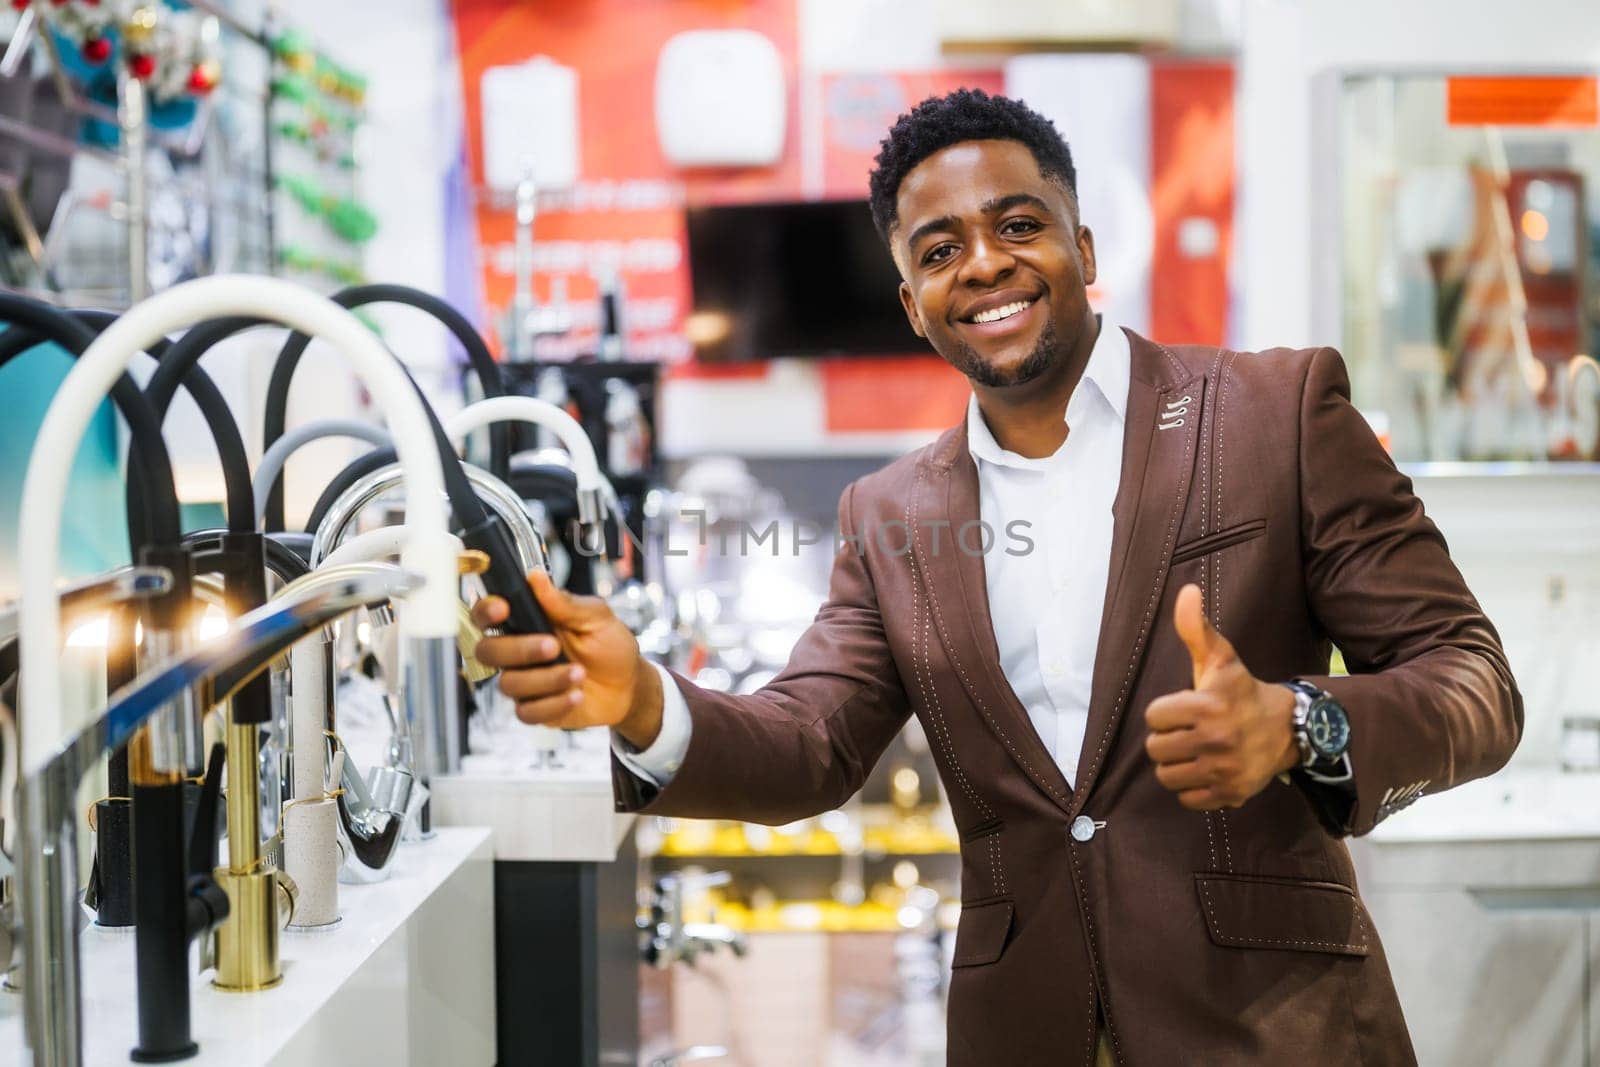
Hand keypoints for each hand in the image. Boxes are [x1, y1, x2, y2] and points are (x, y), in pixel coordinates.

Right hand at [471, 570, 663, 747]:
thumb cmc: (610, 646)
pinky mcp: (534, 708)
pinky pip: (527, 712)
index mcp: (527, 622)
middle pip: (487, 651)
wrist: (628, 686)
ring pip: (509, 684)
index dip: (485, 611)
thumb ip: (565, 602)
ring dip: (547, 679)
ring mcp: (524, 681)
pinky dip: (554, 704)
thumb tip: (536, 577)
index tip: (502, 609)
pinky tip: (576, 695)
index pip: (487, 614)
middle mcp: (518, 651)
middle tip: (553, 646)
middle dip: (519, 649)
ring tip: (579, 673)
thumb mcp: (596, 617)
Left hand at [1142, 583, 1298, 809]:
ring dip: (1176, 765)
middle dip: (1168, 739)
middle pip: (1156, 749)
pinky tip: (1206, 770)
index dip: (1165, 711)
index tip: (1185, 708)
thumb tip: (1186, 590)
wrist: (1287, 729)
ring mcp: (1224, 770)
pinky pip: (1187, 799)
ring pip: (1167, 776)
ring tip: (1194, 751)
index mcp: (1208, 706)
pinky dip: (1192, 788)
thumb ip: (1195, 628)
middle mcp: (1216, 740)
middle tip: (1188, 732)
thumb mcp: (1220, 658)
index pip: (1154, 716)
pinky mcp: (1231, 794)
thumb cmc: (1242, 691)